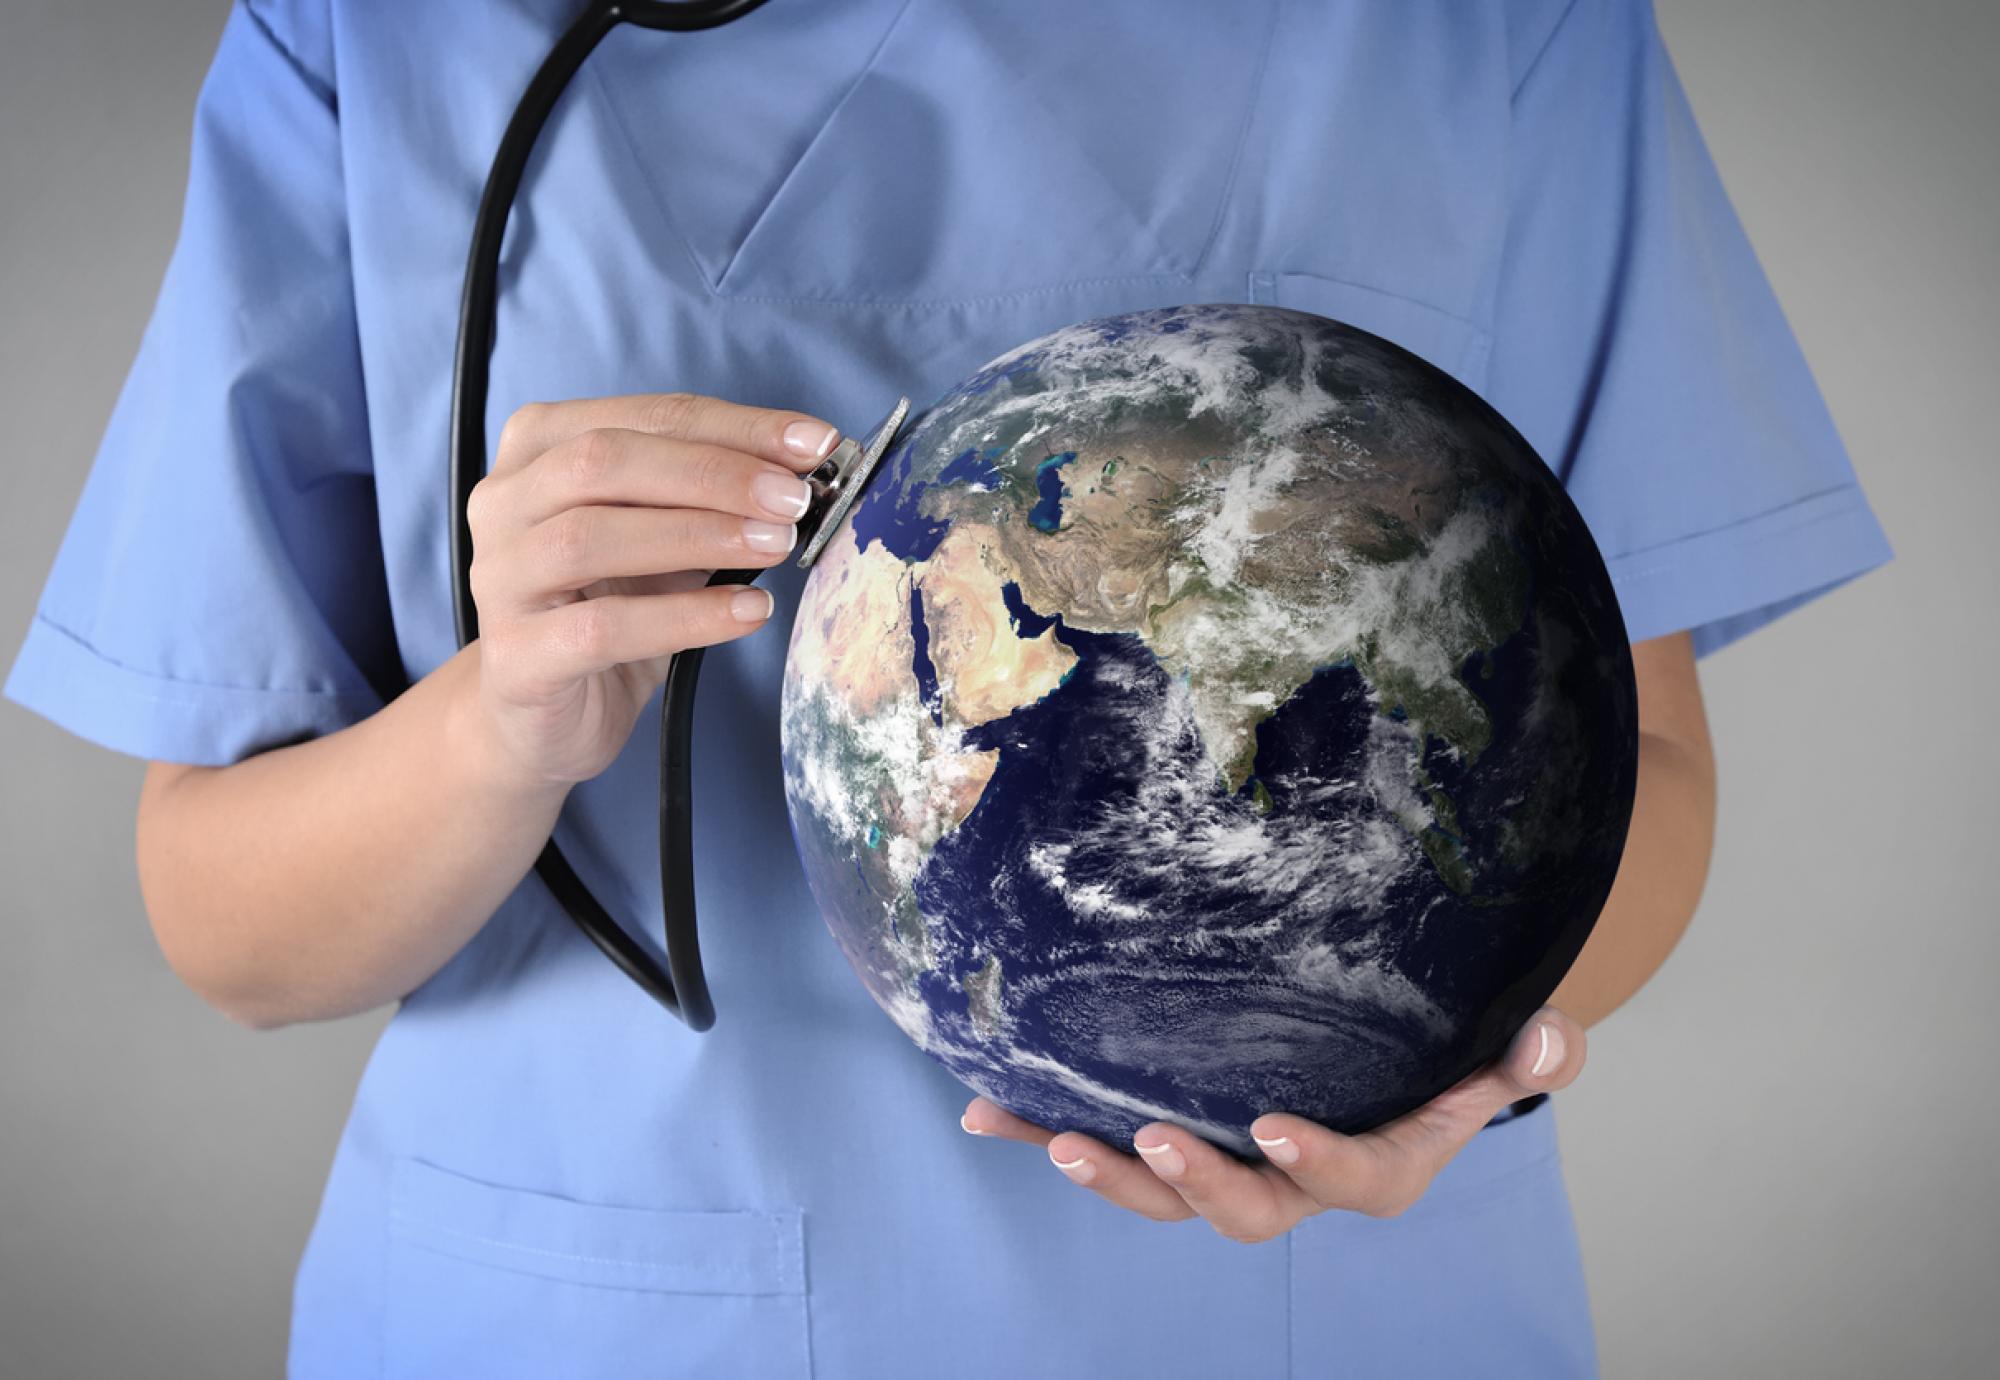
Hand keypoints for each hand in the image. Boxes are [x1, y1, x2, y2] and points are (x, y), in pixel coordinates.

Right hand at [465, 392, 841, 784]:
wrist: (543, 720)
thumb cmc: (609, 612)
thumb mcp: (665, 544)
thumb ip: (710, 502)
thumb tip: (802, 474)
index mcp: (539, 451)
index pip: (647, 417)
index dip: (736, 426)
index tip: (814, 442)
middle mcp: (503, 503)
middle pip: (605, 460)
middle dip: (714, 473)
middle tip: (794, 498)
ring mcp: (498, 579)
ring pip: (592, 537)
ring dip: (699, 535)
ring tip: (776, 545)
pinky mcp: (514, 658)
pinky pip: (602, 629)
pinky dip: (685, 617)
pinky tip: (749, 612)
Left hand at [960, 1006, 1585, 1242]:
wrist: (1394, 1063)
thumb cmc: (1447, 1059)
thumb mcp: (1502, 1054)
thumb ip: (1532, 1056)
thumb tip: (1551, 1040)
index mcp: (1376, 1166)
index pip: (1354, 1180)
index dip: (1315, 1161)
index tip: (1274, 1125)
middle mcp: (1292, 1179)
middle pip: (1244, 1208)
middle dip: (1196, 1182)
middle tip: (1151, 1140)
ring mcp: (1227, 1163)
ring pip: (1167, 1194)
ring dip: (1108, 1173)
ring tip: (1054, 1139)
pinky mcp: (1174, 1136)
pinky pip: (1112, 1144)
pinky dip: (1049, 1130)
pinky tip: (986, 1111)